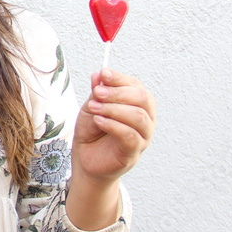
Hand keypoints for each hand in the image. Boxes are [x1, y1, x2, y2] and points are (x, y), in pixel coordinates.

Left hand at [72, 68, 155, 184]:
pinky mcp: (134, 152)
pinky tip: (99, 120)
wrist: (86, 157)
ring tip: (94, 107)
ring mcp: (143, 136)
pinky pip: (131, 136)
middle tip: (97, 92)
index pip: (136, 86)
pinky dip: (113, 125)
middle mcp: (145, 118)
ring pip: (139, 117)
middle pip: (143, 99)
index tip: (104, 74)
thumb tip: (100, 74)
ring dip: (114, 109)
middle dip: (118, 93)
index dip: (120, 78)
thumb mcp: (92, 106)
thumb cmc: (92, 130)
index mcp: (137, 104)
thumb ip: (98, 92)